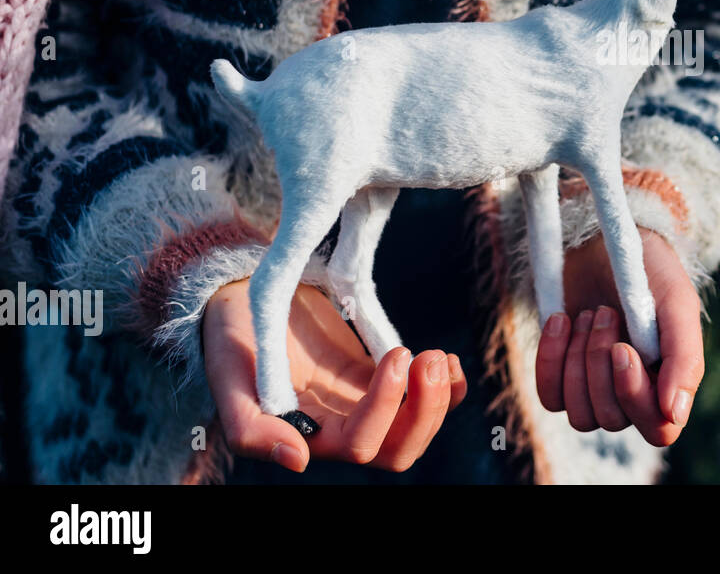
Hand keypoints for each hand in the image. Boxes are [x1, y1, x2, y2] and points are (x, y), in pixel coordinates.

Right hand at [202, 278, 466, 472]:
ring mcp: (360, 403)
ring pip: (414, 429)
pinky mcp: (374, 378)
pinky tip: (447, 358)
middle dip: (425, 411)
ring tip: (438, 356)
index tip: (398, 351)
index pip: (361, 444)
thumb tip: (299, 461)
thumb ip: (251, 429)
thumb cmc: (229, 339)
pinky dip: (445, 387)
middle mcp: (337, 428)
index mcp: (306, 435)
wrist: (239, 300)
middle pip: (397, 450)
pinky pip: (419, 399)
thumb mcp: (229, 380)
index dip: (387, 406)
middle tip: (428, 357)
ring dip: (438, 399)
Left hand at [535, 228, 704, 445]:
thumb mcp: (675, 303)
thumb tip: (674, 414)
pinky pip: (551, 397)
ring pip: (580, 415)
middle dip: (600, 362)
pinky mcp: (563, 377)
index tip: (623, 348)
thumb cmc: (649, 270)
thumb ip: (684, 358)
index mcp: (670, 382)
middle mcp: (634, 393)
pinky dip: (551, 358)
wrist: (603, 238)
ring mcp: (596, 389)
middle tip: (605, 312)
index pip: (659, 429)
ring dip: (578, 360)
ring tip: (588, 314)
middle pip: (612, 418)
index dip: (636, 398)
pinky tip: (562, 319)